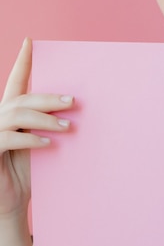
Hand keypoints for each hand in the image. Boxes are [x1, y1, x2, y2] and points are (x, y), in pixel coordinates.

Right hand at [0, 38, 73, 217]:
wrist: (11, 204)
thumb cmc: (28, 172)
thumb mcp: (39, 142)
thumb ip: (45, 123)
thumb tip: (73, 105)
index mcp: (9, 112)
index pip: (15, 81)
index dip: (22, 62)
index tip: (29, 41)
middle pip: (21, 98)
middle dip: (48, 98)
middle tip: (73, 102)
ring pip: (16, 114)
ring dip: (45, 119)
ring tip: (67, 127)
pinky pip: (8, 138)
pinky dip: (30, 139)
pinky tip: (49, 144)